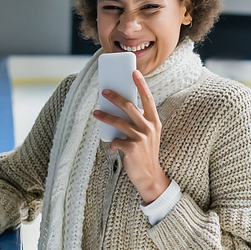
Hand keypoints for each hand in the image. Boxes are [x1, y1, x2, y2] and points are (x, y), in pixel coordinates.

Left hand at [93, 70, 169, 204]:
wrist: (150, 177)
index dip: (141, 84)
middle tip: (104, 91)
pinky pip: (116, 141)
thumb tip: (120, 109)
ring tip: (96, 112)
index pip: (148, 99)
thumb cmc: (146, 153)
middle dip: (116, 97)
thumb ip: (139, 122)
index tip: (134, 72)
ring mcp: (141, 138)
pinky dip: (112, 143)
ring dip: (105, 116)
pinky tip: (112, 146)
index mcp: (154, 122)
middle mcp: (149, 128)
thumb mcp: (148, 135)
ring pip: (119, 122)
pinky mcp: (132, 149)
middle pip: (130, 107)